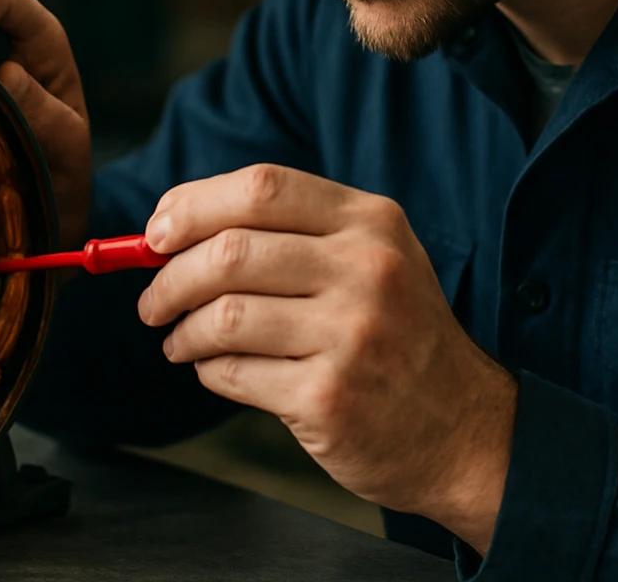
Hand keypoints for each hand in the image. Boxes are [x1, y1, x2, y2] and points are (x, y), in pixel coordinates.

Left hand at [137, 164, 516, 552]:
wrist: (464, 430)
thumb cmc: (398, 337)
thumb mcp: (373, 259)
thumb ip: (289, 233)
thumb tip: (173, 227)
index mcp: (371, 222)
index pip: (261, 187)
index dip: (193, 205)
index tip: (157, 232)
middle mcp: (367, 270)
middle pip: (229, 251)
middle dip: (170, 276)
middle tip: (154, 299)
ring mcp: (352, 335)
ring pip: (223, 315)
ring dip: (183, 330)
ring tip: (180, 341)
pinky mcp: (329, 397)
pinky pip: (233, 373)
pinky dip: (209, 371)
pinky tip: (216, 371)